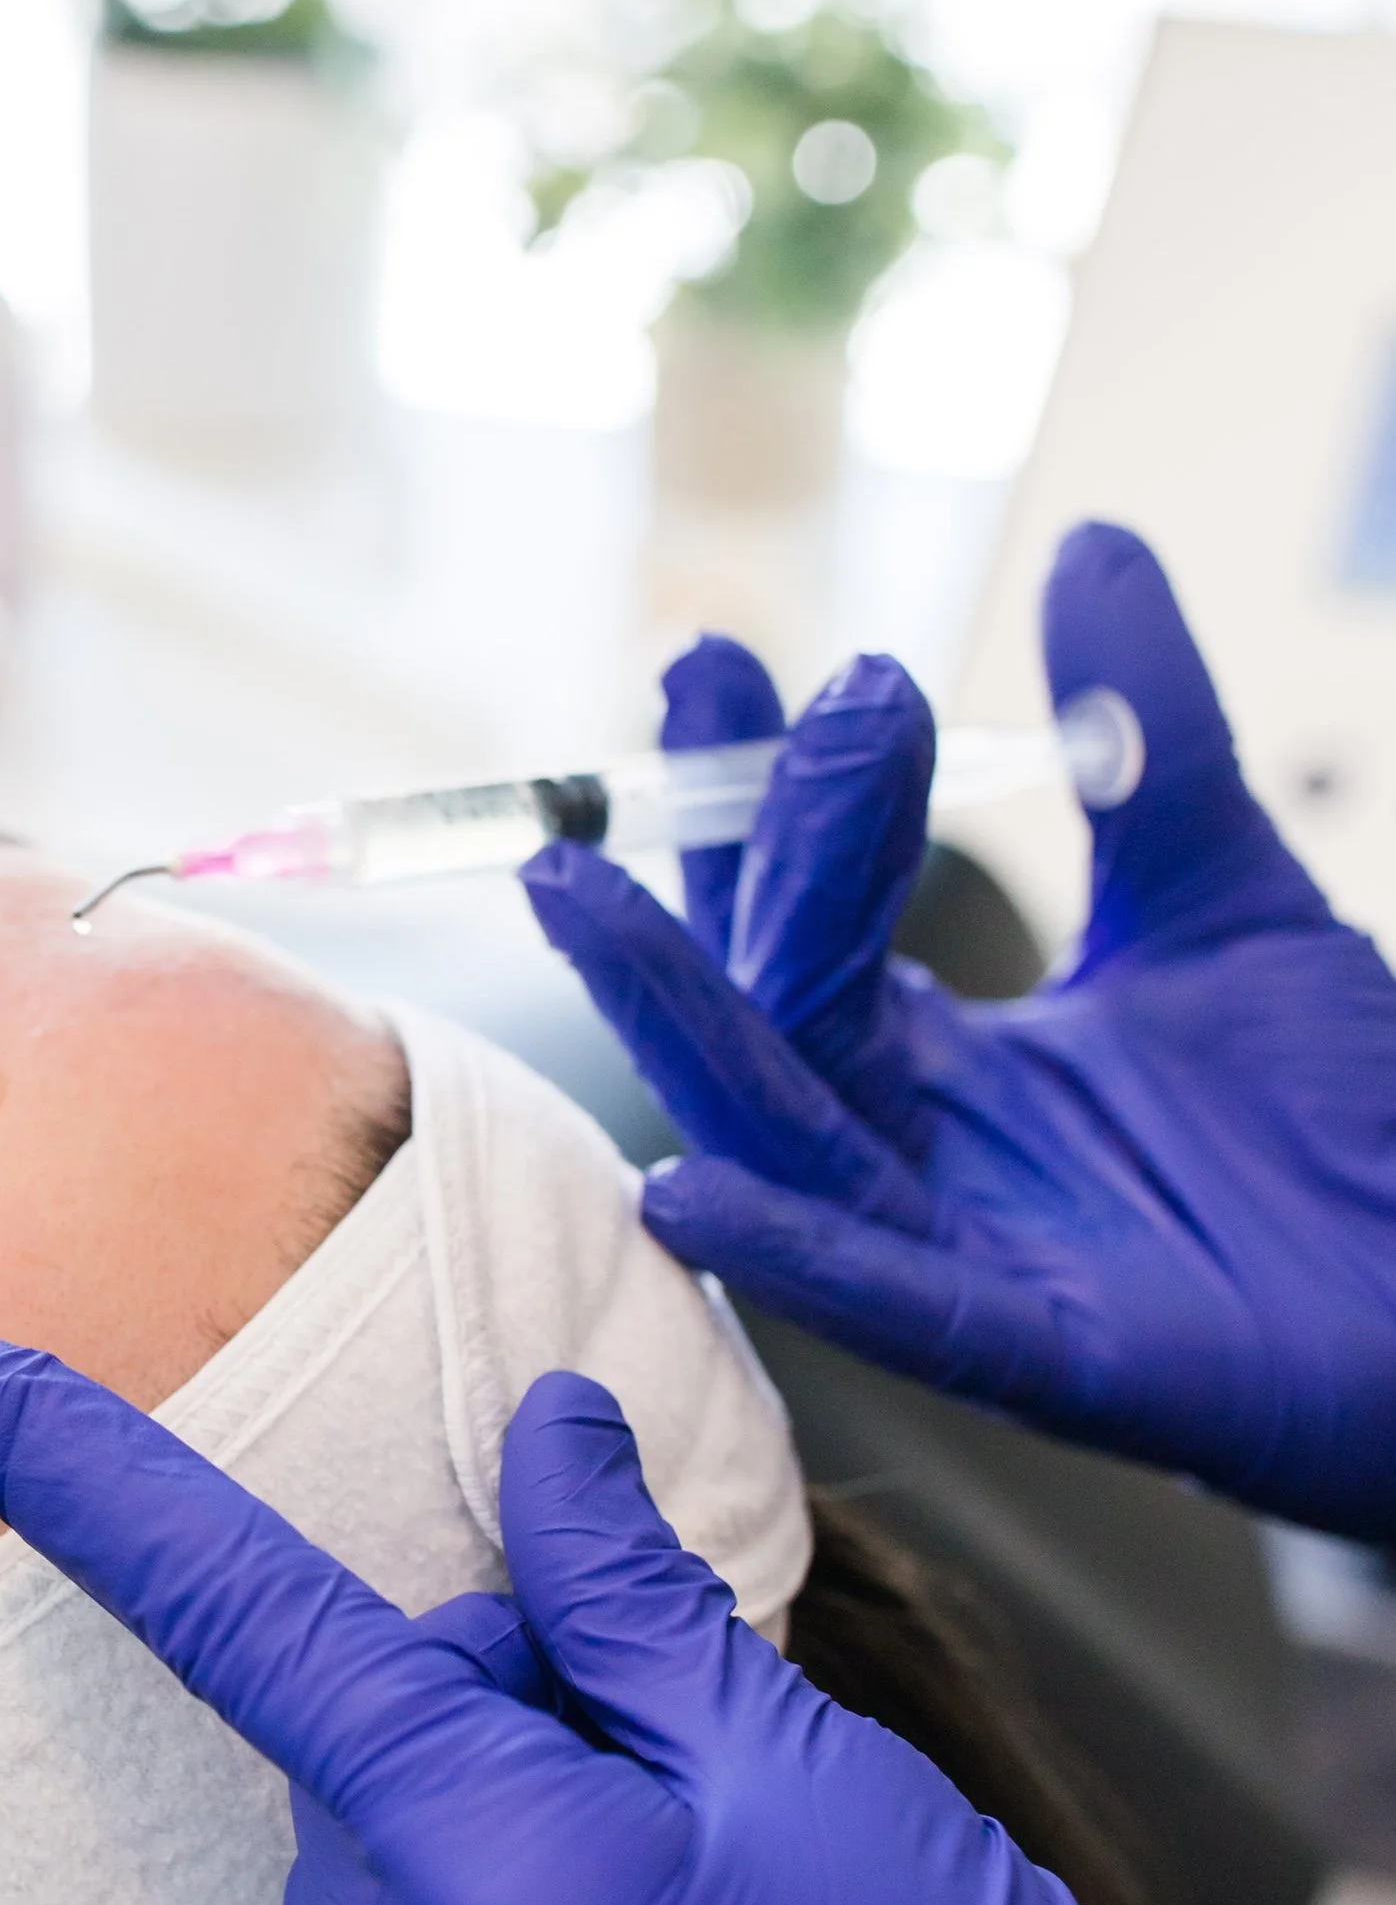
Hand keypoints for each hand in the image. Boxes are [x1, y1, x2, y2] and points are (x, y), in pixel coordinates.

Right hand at [525, 522, 1395, 1535]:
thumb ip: (1150, 740)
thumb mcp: (1229, 896)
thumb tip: (1092, 545)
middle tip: (720, 688)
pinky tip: (691, 1192)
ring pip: (783, 1133)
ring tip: (585, 893)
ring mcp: (974, 1255)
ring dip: (676, 1014)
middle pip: (775, 1001)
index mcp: (942, 1058)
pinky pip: (895, 1304)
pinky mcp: (1052, 1358)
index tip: (705, 650)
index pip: (801, 912)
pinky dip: (793, 1254)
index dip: (749, 788)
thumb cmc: (1349, 1128)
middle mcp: (926, 1151)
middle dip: (733, 852)